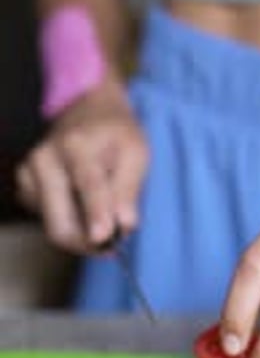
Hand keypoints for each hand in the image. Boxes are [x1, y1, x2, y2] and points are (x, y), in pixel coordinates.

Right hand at [16, 77, 148, 252]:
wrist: (86, 113)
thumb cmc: (115, 134)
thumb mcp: (136, 152)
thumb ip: (129, 188)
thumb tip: (124, 224)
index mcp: (74, 145)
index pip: (87, 184)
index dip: (96, 213)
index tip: (103, 238)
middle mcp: (43, 160)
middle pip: (60, 222)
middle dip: (89, 242)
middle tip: (115, 245)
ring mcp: (28, 176)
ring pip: (55, 228)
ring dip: (83, 235)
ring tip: (105, 219)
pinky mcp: (25, 190)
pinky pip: (50, 223)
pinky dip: (72, 225)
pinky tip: (84, 208)